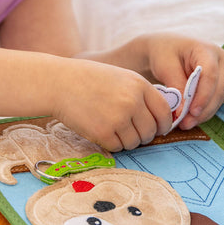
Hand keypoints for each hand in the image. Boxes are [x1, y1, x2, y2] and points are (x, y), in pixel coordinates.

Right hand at [51, 58, 173, 151]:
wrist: (59, 83)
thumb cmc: (88, 79)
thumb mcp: (121, 77)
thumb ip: (140, 94)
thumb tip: (159, 118)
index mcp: (139, 85)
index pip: (164, 112)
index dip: (163, 124)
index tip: (158, 129)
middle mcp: (132, 101)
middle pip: (150, 131)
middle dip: (143, 135)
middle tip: (129, 131)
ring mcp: (118, 118)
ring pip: (135, 142)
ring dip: (126, 141)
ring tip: (111, 128)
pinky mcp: (103, 132)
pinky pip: (117, 147)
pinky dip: (111, 144)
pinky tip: (100, 131)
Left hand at [141, 32, 223, 129]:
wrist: (163, 49)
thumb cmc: (162, 53)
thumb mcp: (165, 67)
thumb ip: (176, 87)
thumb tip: (183, 111)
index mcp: (206, 50)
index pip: (210, 75)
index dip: (203, 96)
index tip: (192, 112)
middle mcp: (219, 60)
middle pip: (218, 89)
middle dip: (203, 109)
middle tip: (186, 124)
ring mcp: (221, 71)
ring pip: (218, 98)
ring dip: (203, 114)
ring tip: (185, 124)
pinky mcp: (217, 82)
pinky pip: (213, 100)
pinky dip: (202, 111)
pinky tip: (189, 119)